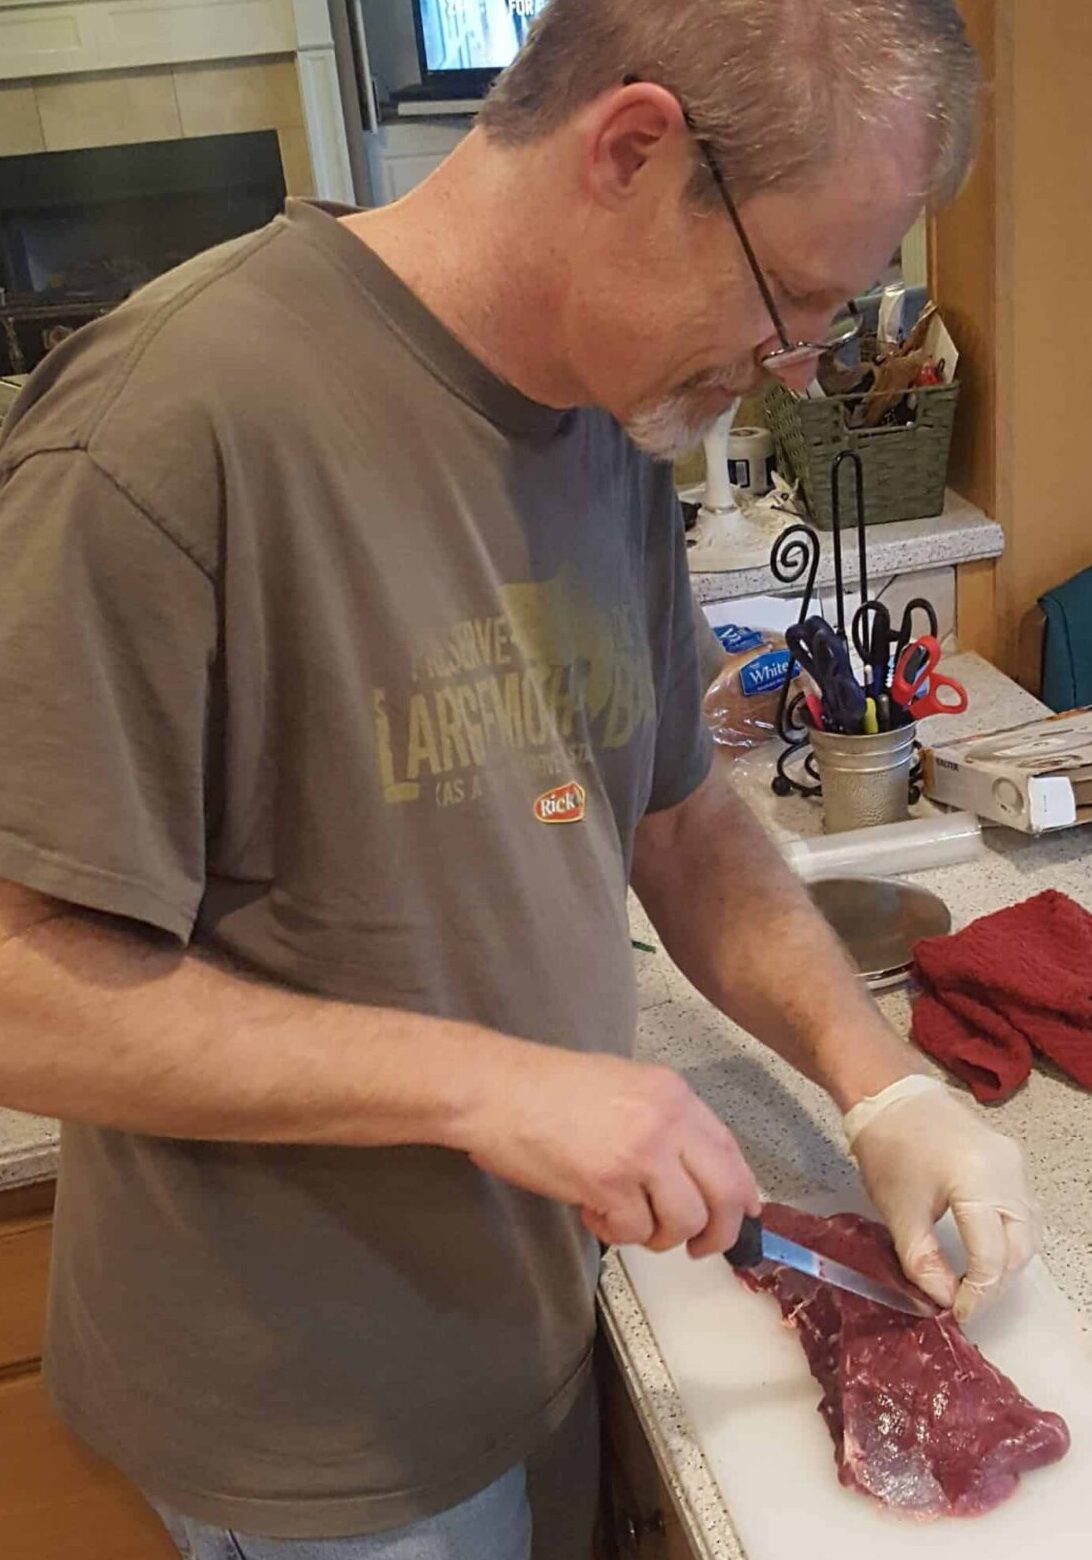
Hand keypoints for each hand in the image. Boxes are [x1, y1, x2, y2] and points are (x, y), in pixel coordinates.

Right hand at [460, 1045, 760, 1257]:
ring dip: (656, 1236)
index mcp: (673, 1094)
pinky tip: (592, 1213)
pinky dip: (616, 1234)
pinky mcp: (608, 1182)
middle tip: (696, 1248)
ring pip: (683, 1220)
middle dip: (717, 1233)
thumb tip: (696, 1173)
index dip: (742, 1192)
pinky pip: (634, 1231)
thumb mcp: (623, 1087)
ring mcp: (640, 1151)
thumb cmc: (549, 1089)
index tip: (744, 1217)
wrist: (495, 1089)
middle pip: (724, 1193)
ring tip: (623, 1219)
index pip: (730, 1150)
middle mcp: (667, 1120)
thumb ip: (663, 1123)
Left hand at [846, 1076, 1040, 1321]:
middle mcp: (1008, 1172)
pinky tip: (983, 1250)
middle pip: (1019, 1246)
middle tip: (966, 1300)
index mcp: (978, 1182)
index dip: (976, 1294)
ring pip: (1027, 1230)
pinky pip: (1022, 1208)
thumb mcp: (899, 1212)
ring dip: (1005, 1261)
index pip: (992, 1256)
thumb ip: (922, 1262)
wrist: (888, 1094)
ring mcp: (1014, 1163)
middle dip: (995, 1282)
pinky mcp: (1010, 1159)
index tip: (957, 1313)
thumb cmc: (888, 1148)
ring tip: (972, 1280)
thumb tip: (943, 1300)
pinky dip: (1007, 1236)